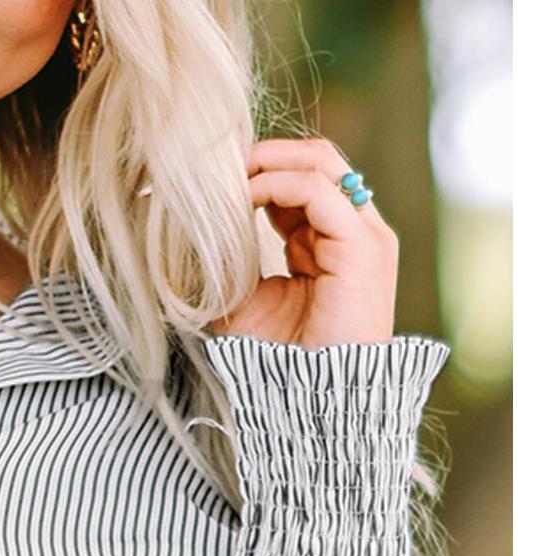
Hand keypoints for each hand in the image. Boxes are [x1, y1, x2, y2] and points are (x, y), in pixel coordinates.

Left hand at [209, 137, 397, 347]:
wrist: (317, 402)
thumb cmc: (280, 364)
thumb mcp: (245, 305)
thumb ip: (230, 268)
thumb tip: (190, 240)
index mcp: (332, 243)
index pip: (304, 180)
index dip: (261, 171)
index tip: (216, 179)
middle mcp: (354, 232)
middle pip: (319, 159)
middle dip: (267, 153)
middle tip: (221, 163)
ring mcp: (364, 236)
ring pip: (321, 164)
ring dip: (270, 161)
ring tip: (229, 175)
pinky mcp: (362, 248)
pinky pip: (318, 192)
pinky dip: (277, 185)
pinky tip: (242, 198)